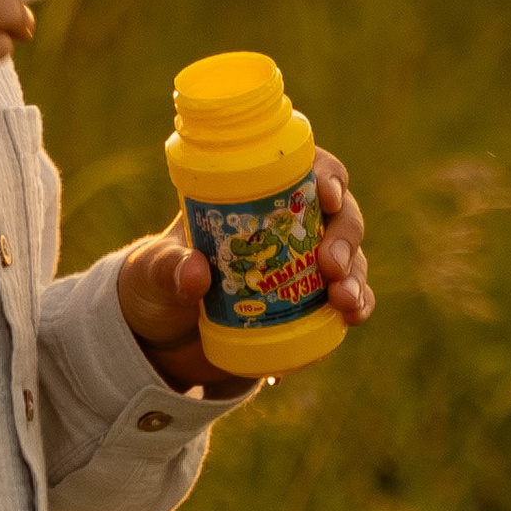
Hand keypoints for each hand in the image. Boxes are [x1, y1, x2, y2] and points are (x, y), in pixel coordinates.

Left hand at [116, 150, 373, 392]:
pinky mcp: (310, 307)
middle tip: (331, 263)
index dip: (326, 174)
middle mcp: (289, 227)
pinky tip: (351, 316)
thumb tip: (195, 273)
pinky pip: (348, 300)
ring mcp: (304, 267)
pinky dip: (358, 305)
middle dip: (345, 233)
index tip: (326, 193)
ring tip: (343, 300)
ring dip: (355, 274)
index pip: (304, 170)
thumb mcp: (152, 272)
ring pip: (350, 257)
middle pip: (339, 214)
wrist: (158, 340)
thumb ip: (168, 268)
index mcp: (254, 200)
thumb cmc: (154, 285)